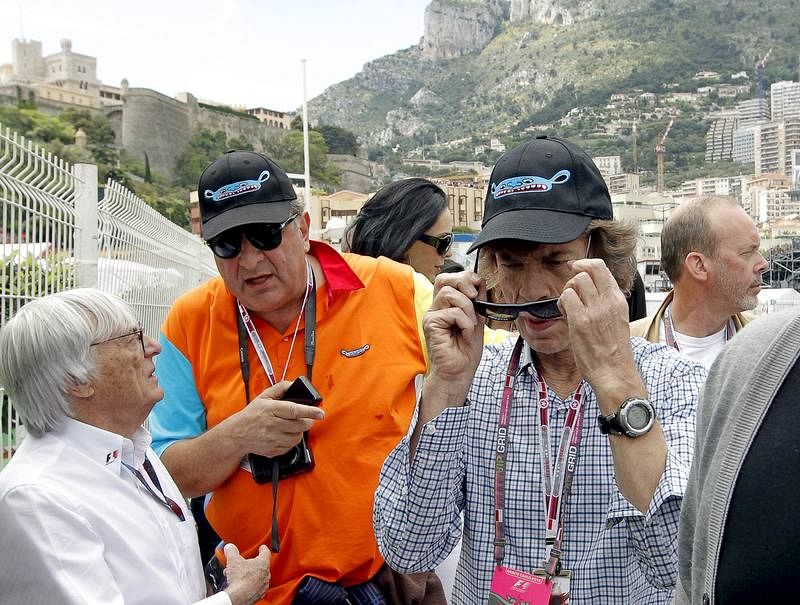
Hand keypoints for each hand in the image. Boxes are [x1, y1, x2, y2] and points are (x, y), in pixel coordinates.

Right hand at [223, 543, 269, 604]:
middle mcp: (266, 574)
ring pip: (257, 577)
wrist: (239, 597)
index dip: (263, 549)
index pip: (266, 552)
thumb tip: (229, 548)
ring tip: (238, 575)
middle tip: (243, 564)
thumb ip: (231, 551)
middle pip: (261, 565)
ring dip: (249, 575)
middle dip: (251, 564)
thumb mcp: (233, 560)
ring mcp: (263, 585)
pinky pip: (255, 587)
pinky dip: (249, 585)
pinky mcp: (259, 594)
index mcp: (263, 563)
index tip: (261, 548)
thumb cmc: (240, 579)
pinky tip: (240, 585)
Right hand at [234, 381, 324, 456]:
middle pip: (300, 425)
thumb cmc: (252, 415)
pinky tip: (285, 435)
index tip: (320, 412)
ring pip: (297, 437)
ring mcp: (273, 439)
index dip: (310, 411)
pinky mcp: (273, 450)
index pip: (294, 410)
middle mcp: (273, 425)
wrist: (237, 434)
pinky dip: (291, 441)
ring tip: (292, 427)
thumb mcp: (264, 397)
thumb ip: (280, 388)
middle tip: (305, 419)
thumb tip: (293, 383)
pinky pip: (290, 447)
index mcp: (272, 410)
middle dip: (307, 422)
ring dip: (299, 432)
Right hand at [422, 271, 485, 403]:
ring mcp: (432, 315)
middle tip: (474, 297)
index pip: (449, 279)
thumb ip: (477, 302)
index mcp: (445, 306)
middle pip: (443, 279)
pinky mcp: (431, 324)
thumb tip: (481, 283)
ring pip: (449, 294)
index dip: (465, 277)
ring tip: (470, 325)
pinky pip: (452, 312)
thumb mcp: (477, 321)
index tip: (479, 288)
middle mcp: (436, 308)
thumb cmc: (466, 351)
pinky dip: (465, 322)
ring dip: (467, 309)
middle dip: (463, 282)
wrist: (459, 373)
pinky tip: (466, 335)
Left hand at [559, 259, 644, 404]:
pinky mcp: (581, 320)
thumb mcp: (617, 320)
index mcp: (618, 300)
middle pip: (586, 270)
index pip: (602, 268)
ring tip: (568, 307)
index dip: (584, 263)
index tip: (575, 267)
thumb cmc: (613, 351)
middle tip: (571, 292)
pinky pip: (566, 298)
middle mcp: (608, 301)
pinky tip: (565, 315)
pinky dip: (561, 303)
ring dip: (567, 291)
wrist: (614, 372)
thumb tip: (590, 289)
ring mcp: (594, 310)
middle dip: (573, 278)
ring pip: (575, 282)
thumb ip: (606, 303)